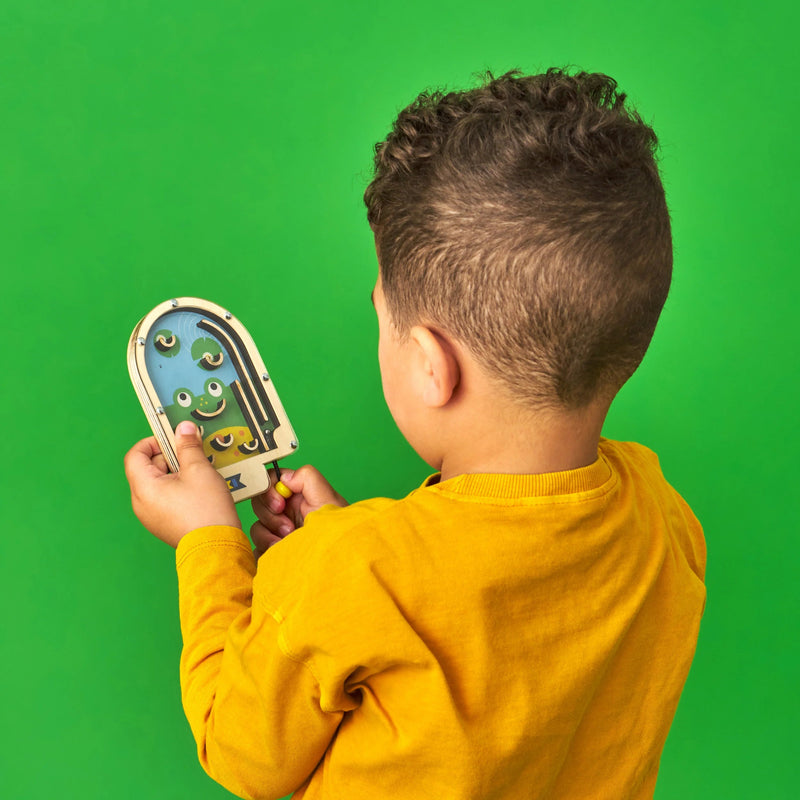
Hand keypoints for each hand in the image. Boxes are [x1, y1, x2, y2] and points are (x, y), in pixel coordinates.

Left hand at [124, 421, 240, 547]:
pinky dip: (179, 488)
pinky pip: (165, 498)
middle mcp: (141, 503)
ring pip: (158, 484)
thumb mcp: (199, 470)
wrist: (216, 547)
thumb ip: (188, 446)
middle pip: (148, 469)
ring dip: (176, 472)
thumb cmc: (206, 510)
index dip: (152, 442)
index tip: (173, 439)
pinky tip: (199, 488)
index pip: (135, 455)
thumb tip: (183, 428)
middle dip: (170, 457)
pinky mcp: (163, 524)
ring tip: (200, 471)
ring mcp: (151, 516)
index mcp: (144, 488)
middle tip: (192, 453)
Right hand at [250, 465, 347, 557]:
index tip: (280, 504)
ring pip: (257, 524)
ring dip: (269, 532)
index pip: (272, 482)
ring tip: (288, 540)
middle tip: (288, 528)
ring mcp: (278, 532)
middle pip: (260, 502)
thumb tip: (285, 478)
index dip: (270, 490)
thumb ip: (308, 478)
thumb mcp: (327, 498)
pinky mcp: (272, 550)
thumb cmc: (337, 532)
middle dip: (271, 515)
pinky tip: (281, 550)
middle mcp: (287, 511)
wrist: (335, 563)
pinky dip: (266, 546)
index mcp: (298, 495)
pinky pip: (257, 545)